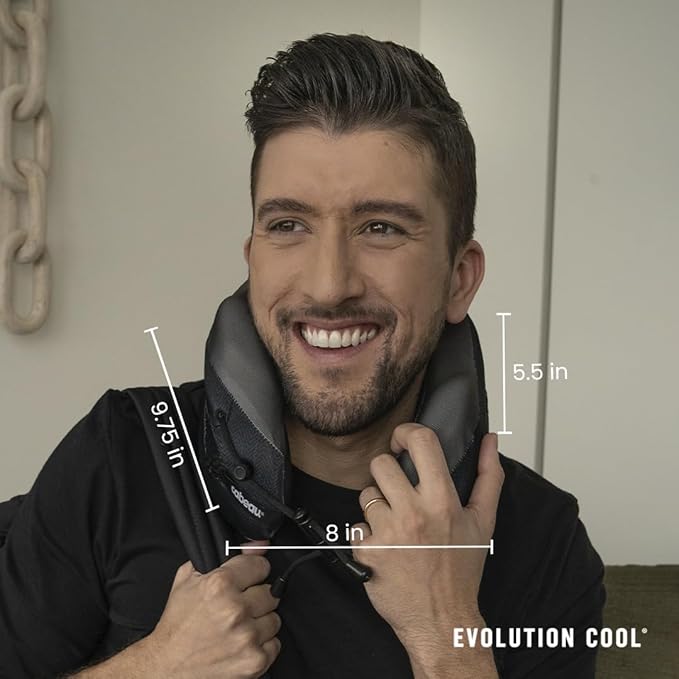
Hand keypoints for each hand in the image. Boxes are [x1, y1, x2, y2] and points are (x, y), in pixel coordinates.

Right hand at [146, 542, 280, 678]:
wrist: (166, 668)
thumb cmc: (177, 625)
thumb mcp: (190, 579)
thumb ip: (227, 555)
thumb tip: (258, 544)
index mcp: (220, 584)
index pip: (261, 565)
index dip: (253, 572)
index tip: (248, 579)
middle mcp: (235, 610)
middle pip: (271, 592)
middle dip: (256, 598)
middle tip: (238, 607)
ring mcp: (246, 637)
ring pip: (274, 618)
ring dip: (259, 622)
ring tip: (238, 627)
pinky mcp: (254, 660)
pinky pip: (275, 644)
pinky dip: (261, 645)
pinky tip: (241, 644)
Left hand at [351, 427, 502, 662]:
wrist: (442, 620)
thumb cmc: (461, 570)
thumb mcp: (483, 521)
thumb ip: (488, 476)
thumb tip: (489, 440)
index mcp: (443, 501)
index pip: (421, 441)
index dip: (406, 432)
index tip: (403, 441)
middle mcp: (414, 513)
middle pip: (380, 463)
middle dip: (387, 474)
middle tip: (399, 492)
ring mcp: (388, 532)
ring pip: (366, 494)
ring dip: (377, 506)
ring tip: (395, 525)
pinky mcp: (367, 552)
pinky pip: (355, 525)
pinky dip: (366, 535)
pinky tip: (385, 547)